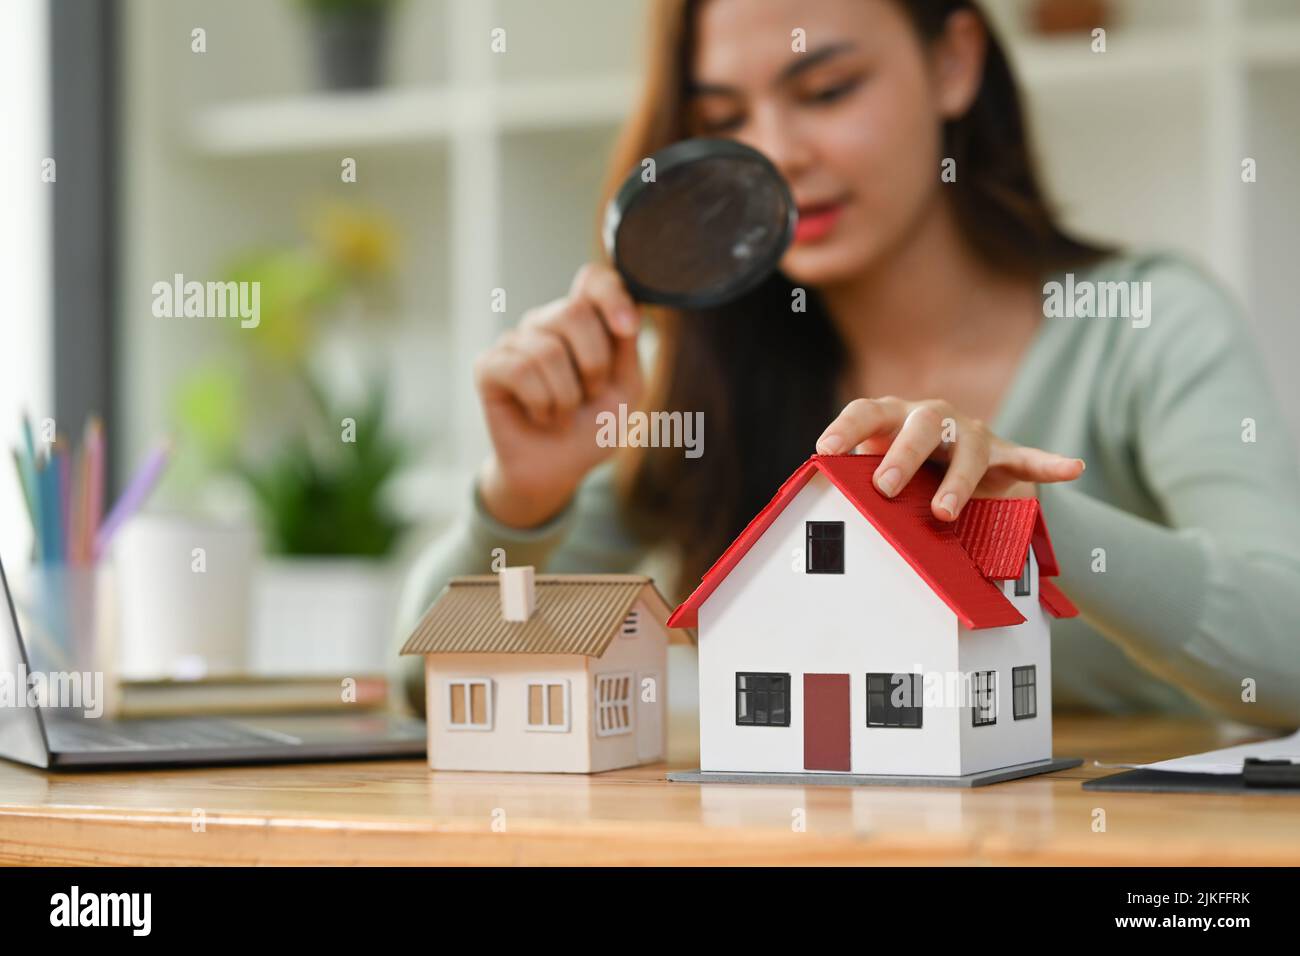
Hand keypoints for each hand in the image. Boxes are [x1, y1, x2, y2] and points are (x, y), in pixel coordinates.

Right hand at [474, 263, 643, 527]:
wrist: (557, 470)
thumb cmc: (592, 426)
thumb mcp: (626, 388)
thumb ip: (627, 348)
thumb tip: (628, 312)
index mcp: (583, 322)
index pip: (592, 280)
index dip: (610, 293)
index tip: (627, 328)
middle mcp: (546, 324)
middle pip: (574, 311)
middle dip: (594, 364)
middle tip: (590, 394)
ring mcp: (515, 342)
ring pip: (548, 349)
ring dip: (567, 397)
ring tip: (563, 414)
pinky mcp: (488, 366)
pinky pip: (520, 370)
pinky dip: (541, 403)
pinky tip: (540, 416)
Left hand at [815, 396, 1084, 521]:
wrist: (950, 471)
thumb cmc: (903, 476)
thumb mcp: (878, 477)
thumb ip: (856, 486)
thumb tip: (820, 515)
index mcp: (894, 416)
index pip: (868, 411)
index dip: (847, 428)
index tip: (825, 449)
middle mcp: (933, 417)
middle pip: (922, 425)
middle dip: (902, 456)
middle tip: (884, 488)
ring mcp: (971, 434)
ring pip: (970, 447)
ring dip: (957, 481)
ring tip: (943, 512)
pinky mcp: (1002, 455)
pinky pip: (1027, 458)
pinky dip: (1047, 464)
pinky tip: (1070, 468)